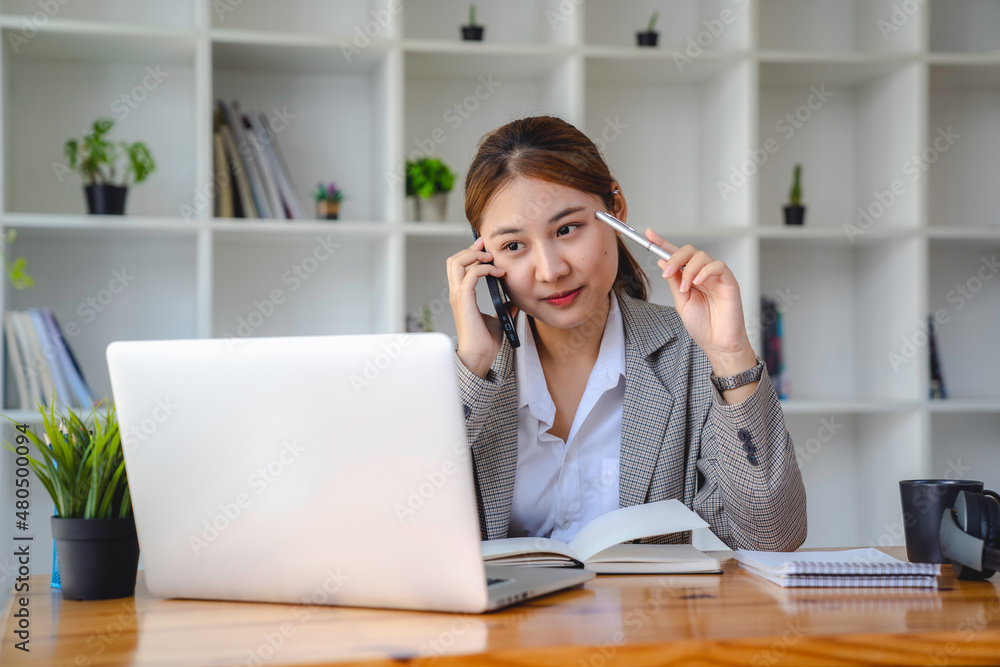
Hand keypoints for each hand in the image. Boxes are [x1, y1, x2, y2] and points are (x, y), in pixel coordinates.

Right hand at [446, 236, 518, 377]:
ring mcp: (458, 295)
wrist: (480, 356)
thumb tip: (514, 299)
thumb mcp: (498, 318)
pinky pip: (471, 274)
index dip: (471, 253)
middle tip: (487, 246)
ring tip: (492, 258)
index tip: (486, 248)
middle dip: (471, 249)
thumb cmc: (485, 341)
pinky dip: (485, 268)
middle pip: (454, 260)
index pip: (459, 266)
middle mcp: (457, 293)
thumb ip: (503, 306)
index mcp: (462, 295)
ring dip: (475, 255)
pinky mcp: (465, 300)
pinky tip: (499, 273)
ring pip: (457, 262)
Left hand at [645, 228, 754, 373]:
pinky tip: (698, 283)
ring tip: (685, 288)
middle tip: (667, 274)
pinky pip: (718, 266)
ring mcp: (716, 276)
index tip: (648, 234)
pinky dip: (705, 271)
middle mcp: (702, 273)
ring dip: (689, 269)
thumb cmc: (702, 325)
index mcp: (689, 277)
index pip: (676, 255)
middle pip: (688, 251)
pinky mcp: (729, 281)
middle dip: (674, 258)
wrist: (717, 343)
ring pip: (701, 256)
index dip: (662, 243)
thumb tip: (662, 262)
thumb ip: (674, 281)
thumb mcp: (681, 301)